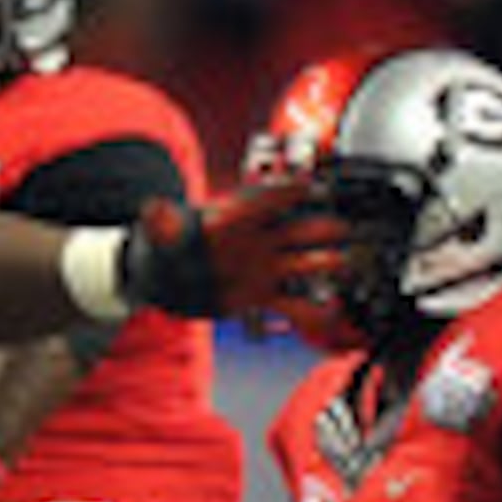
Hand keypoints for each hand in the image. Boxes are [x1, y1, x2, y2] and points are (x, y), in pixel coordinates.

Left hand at [117, 182, 349, 318]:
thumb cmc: (164, 249)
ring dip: (329, 263)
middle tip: (341, 229)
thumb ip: (160, 221)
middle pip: (300, 229)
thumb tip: (154, 208)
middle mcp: (259, 240)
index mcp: (236, 220)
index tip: (307, 187)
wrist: (163, 282)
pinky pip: (294, 303)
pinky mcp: (264, 294)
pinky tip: (325, 314)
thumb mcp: (158, 233)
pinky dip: (311, 311)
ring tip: (347, 264)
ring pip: (307, 262)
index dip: (287, 192)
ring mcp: (265, 267)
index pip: (267, 201)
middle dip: (323, 228)